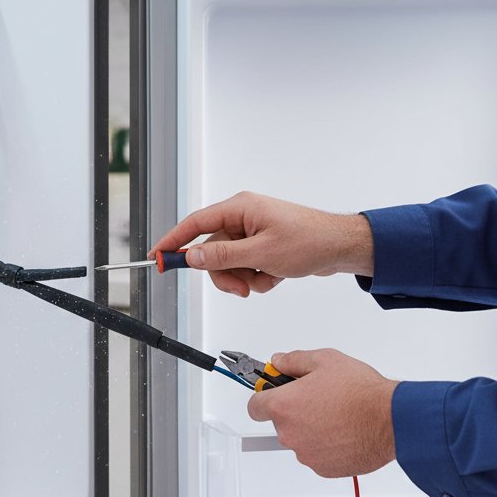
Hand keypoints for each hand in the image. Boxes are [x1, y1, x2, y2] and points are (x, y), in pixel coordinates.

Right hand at [148, 192, 374, 297]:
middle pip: (212, 252)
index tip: (156, 257)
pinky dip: (257, 278)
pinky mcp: (262, 246)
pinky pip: (245, 267)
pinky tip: (276, 275)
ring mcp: (252, 233)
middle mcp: (243, 218)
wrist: (339, 248)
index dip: (172, 241)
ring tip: (265, 280)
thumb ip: (223, 257)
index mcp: (239, 209)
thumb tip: (193, 257)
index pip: (194, 224)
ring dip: (244, 278)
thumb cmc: (308, 241)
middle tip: (241, 288)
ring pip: (229, 264)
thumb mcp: (261, 254)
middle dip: (225, 274)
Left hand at [248, 349, 397, 477]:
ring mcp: (305, 453)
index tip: (273, 393)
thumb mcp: (325, 360)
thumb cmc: (361, 392)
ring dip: (311, 429)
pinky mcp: (323, 468)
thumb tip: (279, 361)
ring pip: (300, 440)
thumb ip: (294, 361)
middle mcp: (290, 433)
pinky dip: (326, 445)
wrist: (390, 420)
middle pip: (280, 423)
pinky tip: (344, 431)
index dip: (264, 398)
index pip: (254, 407)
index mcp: (284, 406)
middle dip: (295, 412)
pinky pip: (317, 455)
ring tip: (337, 415)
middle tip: (318, 399)